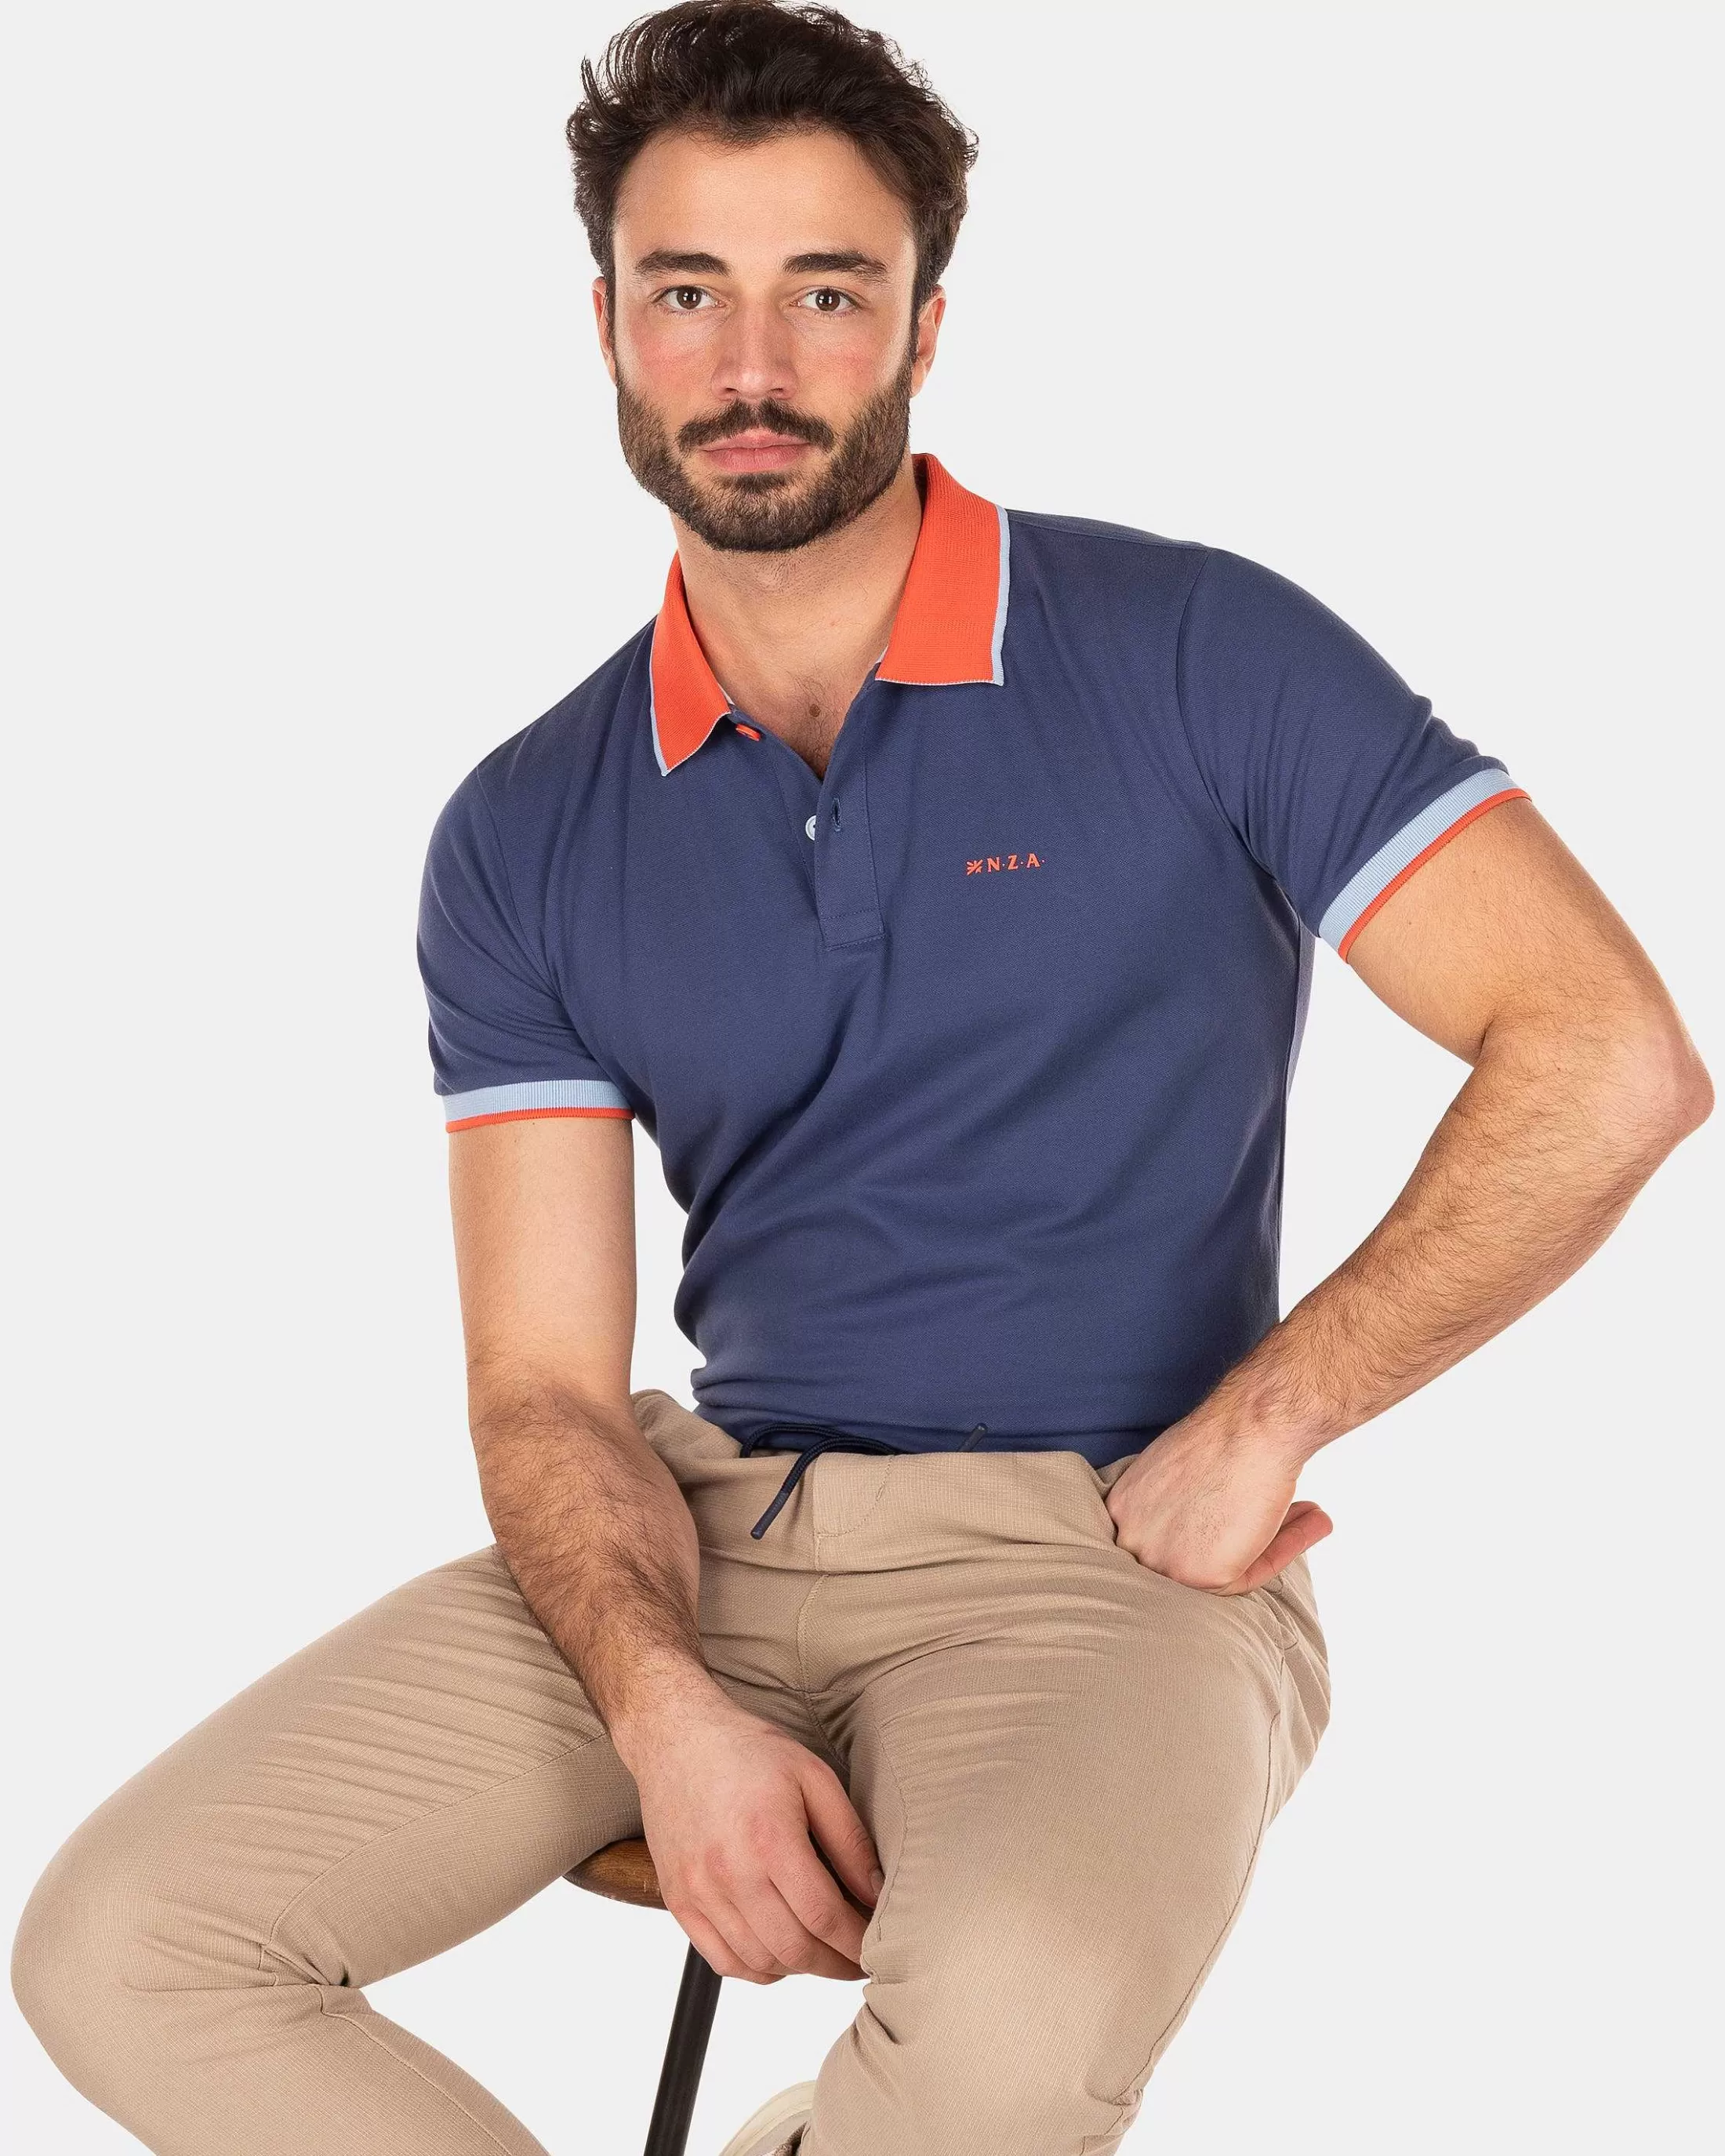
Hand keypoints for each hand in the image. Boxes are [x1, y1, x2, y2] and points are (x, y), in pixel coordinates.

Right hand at [623, 1691, 882, 1983]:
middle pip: (794, 1948)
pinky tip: (780, 1955)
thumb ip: (848, 1839)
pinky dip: (758, 1969)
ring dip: (800, 1968)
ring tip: (824, 1954)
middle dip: (835, 1964)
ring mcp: (699, 1891)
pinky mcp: (678, 1900)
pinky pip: (723, 1960)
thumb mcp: (813, 1777)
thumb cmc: (748, 1751)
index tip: (876, 1950)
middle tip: (857, 1960)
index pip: (823, 1915)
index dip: (856, 1942)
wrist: (676, 1737)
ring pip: (760, 1961)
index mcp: (770, 1838)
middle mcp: (730, 1872)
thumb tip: (876, 1892)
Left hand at [1103, 1417, 1331, 1593]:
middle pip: (1193, 1557)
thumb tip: (1212, 1527)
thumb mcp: (1187, 1469)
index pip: (1169, 1536)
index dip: (1217, 1531)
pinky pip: (1246, 1577)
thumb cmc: (1226, 1432)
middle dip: (1247, 1541)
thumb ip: (1187, 1503)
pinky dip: (1283, 1550)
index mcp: (1124, 1506)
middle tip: (1288, 1522)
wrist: (1254, 1421)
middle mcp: (1131, 1535)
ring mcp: (1159, 1559)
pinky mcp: (1196, 1575)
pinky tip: (1314, 1520)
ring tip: (1311, 1517)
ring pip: (1221, 1571)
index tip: (1252, 1521)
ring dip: (1273, 1545)